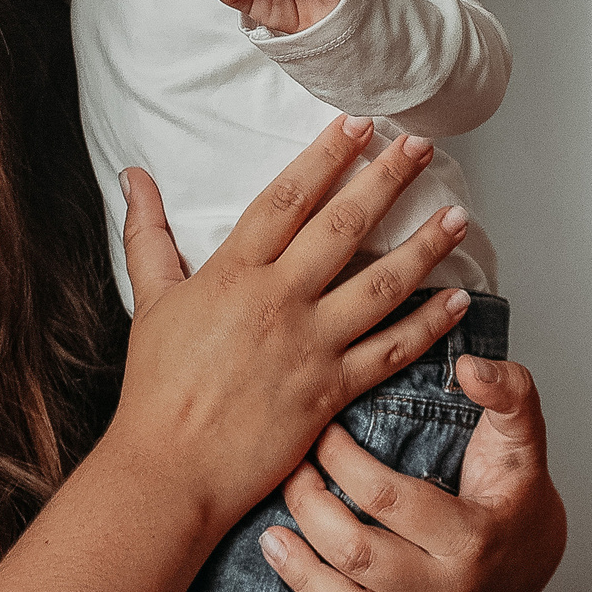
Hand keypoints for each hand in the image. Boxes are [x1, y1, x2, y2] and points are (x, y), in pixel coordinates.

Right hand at [101, 119, 477, 530]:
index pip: (287, 197)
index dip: (326, 155)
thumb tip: (133, 175)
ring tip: (458, 215)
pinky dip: (429, 325)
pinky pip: (391, 350)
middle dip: (386, 180)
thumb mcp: (148, 300)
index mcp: (233, 272)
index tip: (359, 123)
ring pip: (380, 283)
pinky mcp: (330, 390)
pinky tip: (457, 299)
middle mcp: (278, 300)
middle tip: (422, 145)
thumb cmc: (156, 387)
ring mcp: (309, 345)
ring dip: (425, 245)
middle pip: (343, 227)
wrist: (169, 468)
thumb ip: (147, 233)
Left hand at [260, 355, 567, 591]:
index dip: (343, 460)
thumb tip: (469, 365)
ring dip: (303, 579)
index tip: (320, 430)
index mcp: (475, 536)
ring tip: (269, 539)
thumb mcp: (524, 434)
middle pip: (361, 557)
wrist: (539, 556)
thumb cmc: (517, 488)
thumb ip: (507, 392)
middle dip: (311, 510)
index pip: (390, 498)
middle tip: (287, 473)